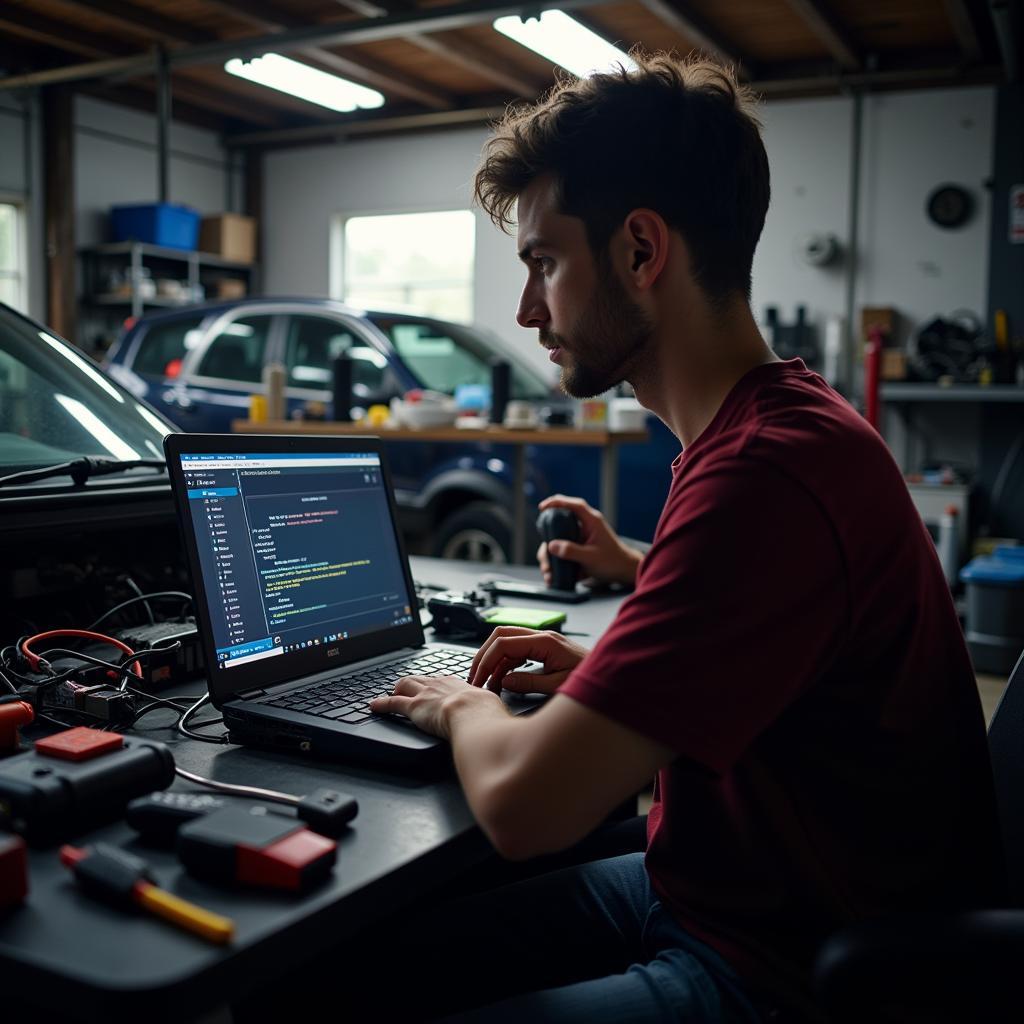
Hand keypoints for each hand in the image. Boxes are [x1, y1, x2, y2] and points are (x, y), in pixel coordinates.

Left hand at [369, 674, 501, 737]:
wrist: (472, 713)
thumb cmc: (486, 712)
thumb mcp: (492, 705)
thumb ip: (489, 708)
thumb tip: (498, 715)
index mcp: (458, 683)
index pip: (443, 680)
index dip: (436, 685)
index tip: (435, 688)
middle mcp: (439, 684)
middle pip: (421, 678)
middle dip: (413, 683)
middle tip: (408, 689)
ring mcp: (425, 694)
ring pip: (405, 684)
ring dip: (397, 689)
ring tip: (392, 695)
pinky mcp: (413, 707)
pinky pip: (392, 703)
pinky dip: (381, 704)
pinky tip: (373, 706)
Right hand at [468, 627, 588, 695]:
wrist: (611, 675)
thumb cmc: (591, 679)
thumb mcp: (559, 685)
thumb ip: (530, 683)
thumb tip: (504, 682)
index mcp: (544, 641)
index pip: (504, 643)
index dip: (486, 661)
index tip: (479, 679)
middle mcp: (541, 637)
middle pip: (500, 636)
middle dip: (484, 656)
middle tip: (475, 677)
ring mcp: (542, 642)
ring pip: (506, 643)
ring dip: (494, 661)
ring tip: (488, 684)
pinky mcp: (543, 649)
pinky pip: (517, 651)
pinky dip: (505, 664)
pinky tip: (503, 680)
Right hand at [536, 495, 642, 586]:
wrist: (623, 572)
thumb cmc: (613, 562)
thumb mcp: (591, 557)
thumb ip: (572, 551)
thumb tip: (552, 546)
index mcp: (592, 522)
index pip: (574, 505)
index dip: (557, 502)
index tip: (542, 507)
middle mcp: (585, 527)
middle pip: (560, 524)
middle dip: (548, 540)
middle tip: (545, 553)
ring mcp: (581, 538)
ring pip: (558, 540)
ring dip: (550, 556)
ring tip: (549, 571)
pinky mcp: (578, 548)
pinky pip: (563, 551)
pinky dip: (556, 562)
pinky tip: (554, 574)